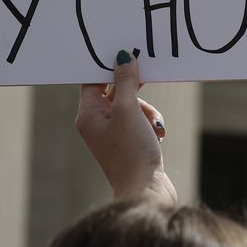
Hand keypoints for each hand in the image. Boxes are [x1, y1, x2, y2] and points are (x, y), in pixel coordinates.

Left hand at [76, 50, 176, 203]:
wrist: (146, 192)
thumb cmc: (132, 152)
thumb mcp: (129, 110)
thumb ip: (126, 82)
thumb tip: (122, 58)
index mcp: (88, 115)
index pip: (92, 80)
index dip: (108, 67)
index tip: (125, 55)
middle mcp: (97, 124)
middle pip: (115, 92)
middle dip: (135, 90)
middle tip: (148, 77)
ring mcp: (113, 135)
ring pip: (132, 106)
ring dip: (147, 110)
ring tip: (154, 126)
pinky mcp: (129, 143)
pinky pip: (140, 121)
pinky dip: (150, 123)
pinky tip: (158, 135)